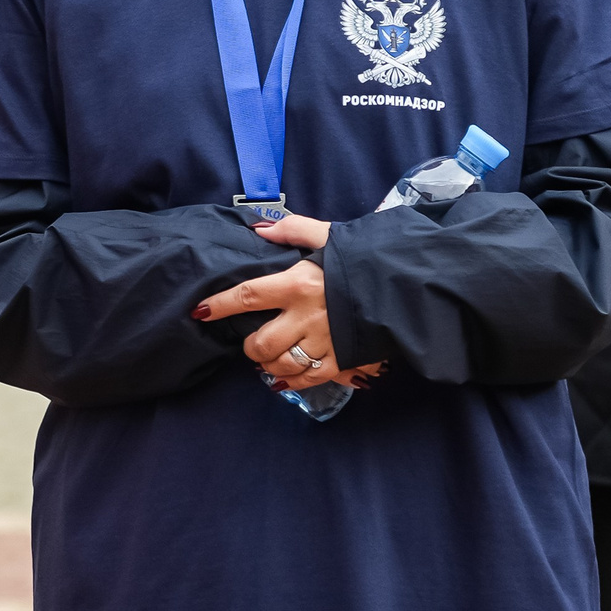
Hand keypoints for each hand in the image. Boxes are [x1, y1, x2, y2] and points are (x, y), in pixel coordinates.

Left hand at [197, 215, 380, 390]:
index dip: (219, 305)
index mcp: (298, 283)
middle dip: (249, 346)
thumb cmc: (367, 259)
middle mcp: (307, 316)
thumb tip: (260, 228)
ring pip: (281, 365)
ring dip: (268, 365)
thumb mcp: (330, 236)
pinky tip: (284, 377)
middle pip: (261, 342)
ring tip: (266, 359)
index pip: (247, 295)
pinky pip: (309, 379)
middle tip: (250, 341)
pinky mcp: (344, 361)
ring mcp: (325, 342)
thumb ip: (293, 230)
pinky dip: (292, 381)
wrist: (410, 285)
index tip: (199, 311)